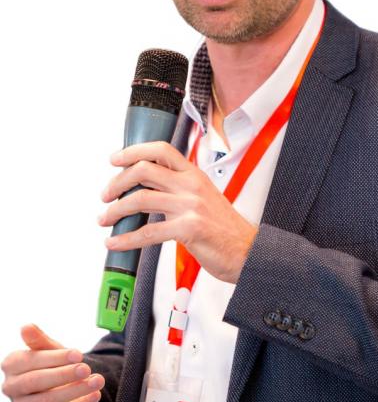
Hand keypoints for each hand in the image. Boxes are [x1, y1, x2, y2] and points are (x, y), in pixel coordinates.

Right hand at [1, 324, 104, 401]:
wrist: (58, 389)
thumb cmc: (51, 364)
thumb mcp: (49, 349)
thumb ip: (39, 340)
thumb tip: (26, 326)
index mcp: (12, 364)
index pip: (30, 361)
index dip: (55, 357)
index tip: (78, 354)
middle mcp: (11, 388)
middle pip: (35, 382)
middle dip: (63, 374)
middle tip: (86, 369)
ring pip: (46, 401)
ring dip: (75, 391)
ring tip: (97, 381)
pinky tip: (94, 396)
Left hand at [98, 141, 257, 282]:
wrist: (248, 251)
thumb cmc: (225, 229)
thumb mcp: (203, 198)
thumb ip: (178, 190)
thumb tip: (148, 190)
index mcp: (194, 175)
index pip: (161, 150)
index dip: (134, 151)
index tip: (115, 159)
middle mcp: (191, 186)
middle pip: (144, 170)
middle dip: (117, 182)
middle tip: (106, 195)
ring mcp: (190, 206)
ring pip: (141, 199)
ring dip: (115, 210)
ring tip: (105, 219)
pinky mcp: (189, 229)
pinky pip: (148, 232)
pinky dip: (125, 238)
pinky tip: (115, 243)